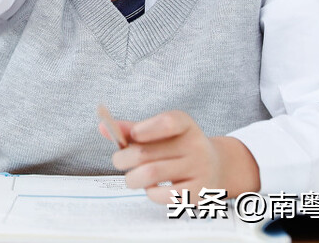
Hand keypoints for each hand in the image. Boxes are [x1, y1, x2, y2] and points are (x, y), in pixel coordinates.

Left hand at [104, 110, 259, 202]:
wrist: (215, 167)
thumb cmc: (177, 147)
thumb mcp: (159, 132)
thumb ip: (131, 129)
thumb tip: (103, 127)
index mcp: (185, 125)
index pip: (168, 122)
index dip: (146, 129)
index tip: (134, 135)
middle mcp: (195, 146)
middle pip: (146, 153)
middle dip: (122, 159)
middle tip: (120, 161)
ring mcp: (199, 170)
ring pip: (150, 174)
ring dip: (132, 178)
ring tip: (133, 176)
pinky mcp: (197, 192)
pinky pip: (162, 195)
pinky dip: (149, 192)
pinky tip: (151, 187)